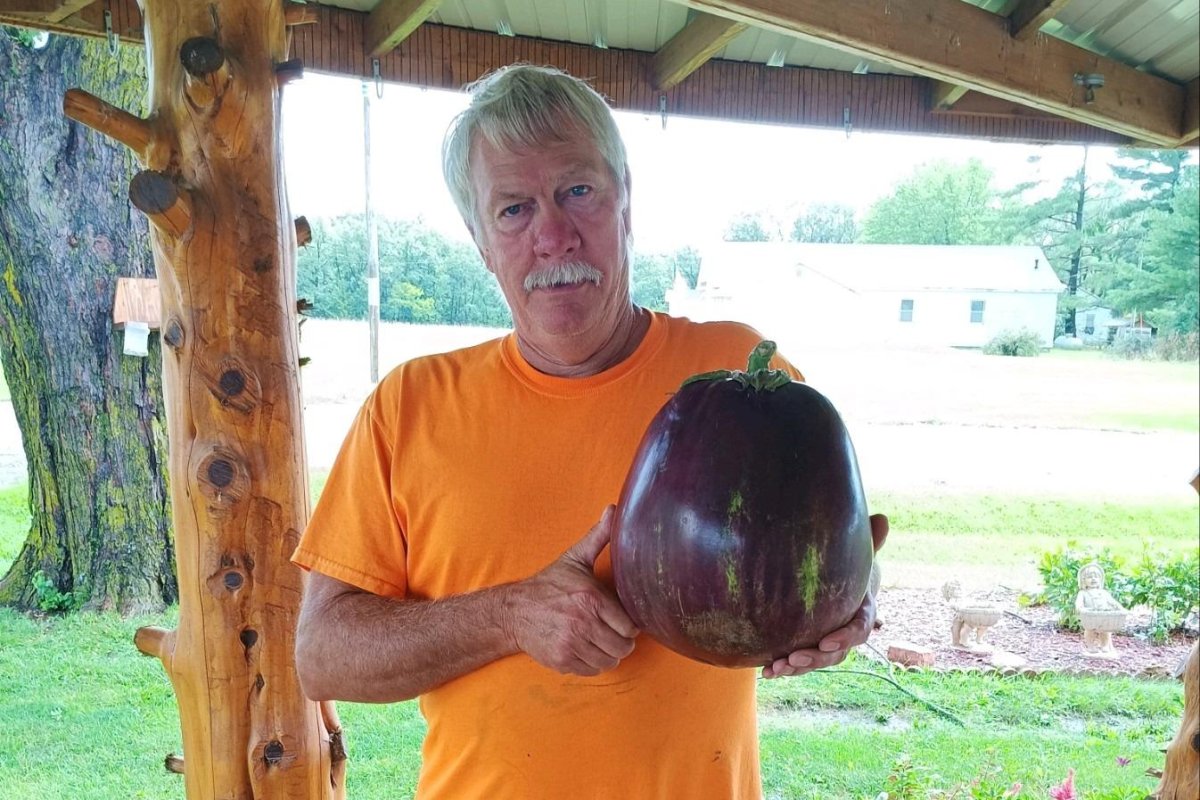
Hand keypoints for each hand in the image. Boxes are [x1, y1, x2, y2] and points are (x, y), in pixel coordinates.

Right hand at [504, 505, 639, 675]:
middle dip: (621, 642)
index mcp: (591, 598)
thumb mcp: (574, 558)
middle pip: (623, 647)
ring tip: (599, 641)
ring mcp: (572, 644)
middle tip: (612, 632)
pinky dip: (592, 663)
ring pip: (610, 661)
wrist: (514, 611)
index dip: (629, 625)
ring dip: (608, 654)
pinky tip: (585, 649)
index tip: (621, 620)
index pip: (629, 627)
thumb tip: (614, 509)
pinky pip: (592, 670)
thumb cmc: (549, 584)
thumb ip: (599, 536)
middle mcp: (583, 623)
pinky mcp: (562, 660)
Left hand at [762, 513, 888, 678]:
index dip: (845, 638)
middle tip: (794, 658)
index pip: (859, 629)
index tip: (827, 642)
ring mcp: (829, 642)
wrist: (837, 578)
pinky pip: (801, 661)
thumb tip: (882, 518)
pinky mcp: (811, 645)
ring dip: (798, 668)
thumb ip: (869, 541)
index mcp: (862, 611)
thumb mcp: (859, 553)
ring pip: (818, 662)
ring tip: (776, 669)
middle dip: (816, 658)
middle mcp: (847, 632)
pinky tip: (766, 672)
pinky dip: (785, 668)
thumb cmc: (849, 564)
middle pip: (837, 653)